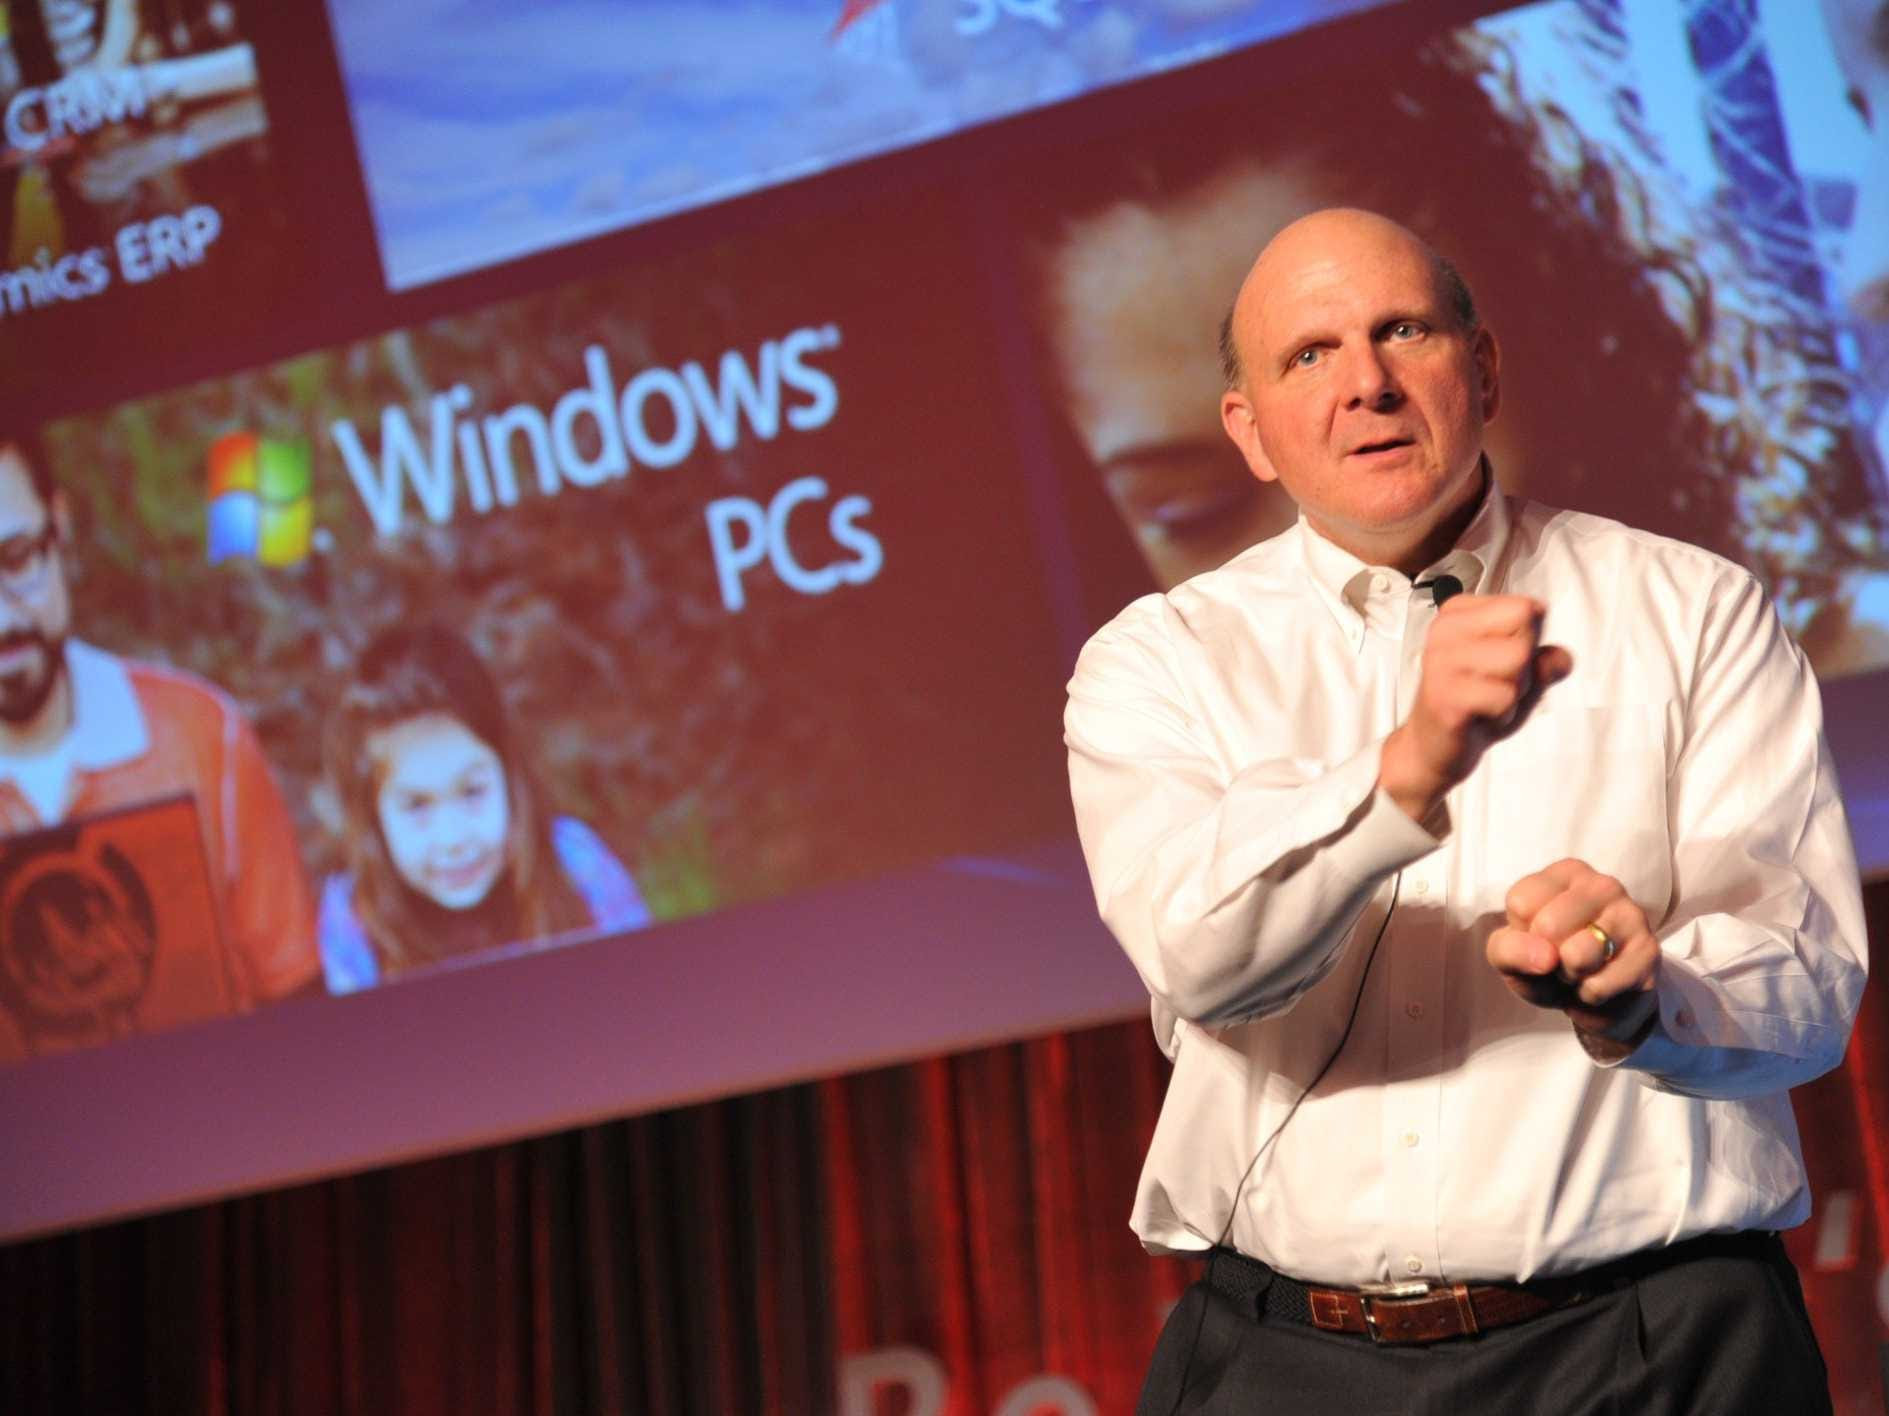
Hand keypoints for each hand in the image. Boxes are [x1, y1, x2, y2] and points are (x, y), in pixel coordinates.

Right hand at [1378, 594, 1571, 821]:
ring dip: (1514, 691)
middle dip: (1524, 667)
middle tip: (1493, 686)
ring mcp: (1442, 661)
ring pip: (1518, 659)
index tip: (1498, 663)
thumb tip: (1560, 659)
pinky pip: (1505, 696)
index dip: (1529, 641)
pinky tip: (1480, 716)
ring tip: (1487, 701)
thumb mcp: (1520, 676)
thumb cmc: (1474, 705)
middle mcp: (1445, 630)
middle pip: (1526, 631)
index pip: (1527, 607)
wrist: (1434, 748)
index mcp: (1459, 613)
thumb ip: (1545, 660)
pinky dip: (1503, 714)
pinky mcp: (1446, 695)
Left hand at [1487, 858, 1658, 1057]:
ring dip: (1569, 978)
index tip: (1537, 937)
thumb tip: (1544, 957)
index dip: (1521, 934)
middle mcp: (1602, 885)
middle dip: (1547, 957)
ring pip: (1578, 956)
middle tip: (1560, 958)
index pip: (1521, 902)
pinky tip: (1599, 983)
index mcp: (1565, 873)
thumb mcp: (1509, 954)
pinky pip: (1598, 985)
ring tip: (1579, 971)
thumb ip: (1510, 949)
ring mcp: (1631, 915)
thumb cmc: (1545, 963)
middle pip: (1548, 926)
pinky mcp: (1649, 952)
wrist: (1595, 1001)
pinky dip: (1589, 995)